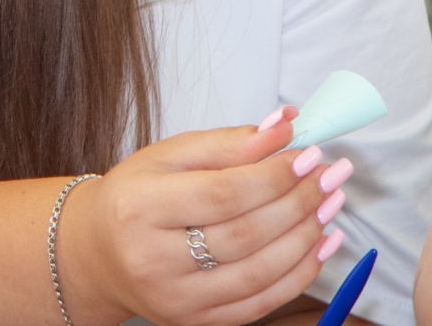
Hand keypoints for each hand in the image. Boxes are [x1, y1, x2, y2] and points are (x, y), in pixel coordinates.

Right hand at [58, 108, 348, 325]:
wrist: (100, 251)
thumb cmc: (137, 196)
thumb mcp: (168, 156)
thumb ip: (227, 142)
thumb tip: (284, 126)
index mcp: (139, 207)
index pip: (221, 194)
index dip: (272, 176)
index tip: (307, 153)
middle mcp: (152, 259)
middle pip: (244, 234)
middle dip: (298, 202)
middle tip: (330, 174)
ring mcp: (175, 298)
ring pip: (259, 272)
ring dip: (306, 236)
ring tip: (330, 203)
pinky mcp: (194, 323)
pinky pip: (260, 302)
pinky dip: (299, 273)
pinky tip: (321, 242)